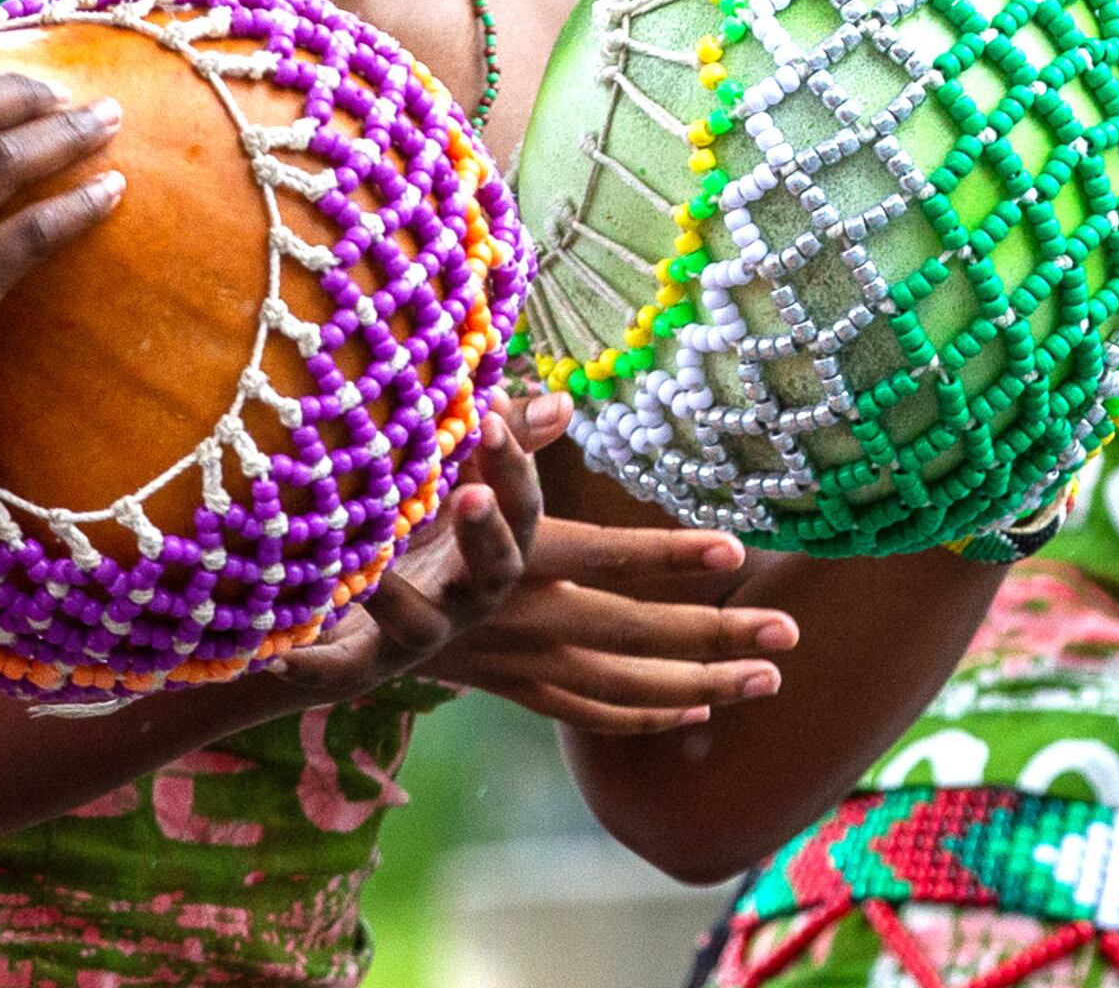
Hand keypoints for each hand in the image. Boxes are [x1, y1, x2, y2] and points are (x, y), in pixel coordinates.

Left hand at [268, 394, 543, 702]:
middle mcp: (464, 595)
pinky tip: (275, 658)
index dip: (513, 466)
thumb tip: (561, 402)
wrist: (362, 618)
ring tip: (371, 576)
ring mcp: (415, 634)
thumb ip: (500, 443)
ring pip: (419, 625)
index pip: (520, 508)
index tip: (492, 419)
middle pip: (495, 571)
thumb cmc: (418, 531)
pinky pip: (340, 671)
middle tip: (473, 495)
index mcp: (488, 547)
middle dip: (486, 534)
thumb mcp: (455, 483)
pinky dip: (313, 667)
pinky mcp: (363, 665)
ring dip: (397, 598)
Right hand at [418, 393, 792, 730]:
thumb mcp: (433, 472)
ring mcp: (518, 663)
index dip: (668, 552)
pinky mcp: (511, 686)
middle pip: (632, 633)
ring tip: (770, 680)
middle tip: (787, 633)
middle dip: (714, 634)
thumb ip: (500, 437)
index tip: (732, 548)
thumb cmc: (385, 523)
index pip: (603, 553)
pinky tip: (697, 711)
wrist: (332, 621)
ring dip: (702, 684)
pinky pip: (589, 712)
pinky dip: (645, 715)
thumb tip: (557, 403)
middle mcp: (521, 621)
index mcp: (511, 560)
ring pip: (624, 686)